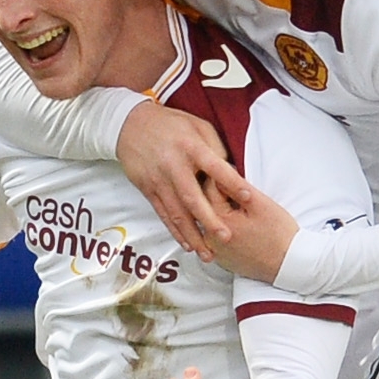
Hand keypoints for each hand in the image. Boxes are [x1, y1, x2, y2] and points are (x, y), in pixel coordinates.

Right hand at [118, 103, 249, 259]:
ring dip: (192, 236)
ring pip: (177, 213)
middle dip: (210, 221)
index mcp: (190, 147)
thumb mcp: (197, 126)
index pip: (215, 167)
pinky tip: (187, 245)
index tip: (249, 198)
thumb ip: (215, 148)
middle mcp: (174, 166)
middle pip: (192, 198)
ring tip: (208, 254)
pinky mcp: (147, 189)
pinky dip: (175, 231)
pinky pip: (163, 214)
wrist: (129, 124)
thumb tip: (233, 171)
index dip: (232, 183)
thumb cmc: (171, 125)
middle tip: (226, 238)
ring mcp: (159, 180)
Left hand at [205, 183, 298, 285]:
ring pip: (209, 221)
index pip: (209, 187)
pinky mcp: (221, 259)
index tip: (233, 175)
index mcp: (218, 220)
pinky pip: (216, 237)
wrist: (289, 264)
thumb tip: (219, 173)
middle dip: (220, 194)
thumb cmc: (279, 236)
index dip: (222, 176)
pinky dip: (223, 228)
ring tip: (241, 210)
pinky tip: (241, 227)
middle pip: (205, 205)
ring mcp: (215, 250)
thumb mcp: (260, 203)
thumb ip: (236, 185)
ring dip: (220, 211)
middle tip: (239, 193)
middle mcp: (210, 238)